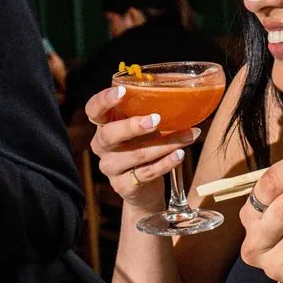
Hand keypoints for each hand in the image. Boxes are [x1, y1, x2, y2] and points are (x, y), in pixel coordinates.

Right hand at [85, 85, 201, 211]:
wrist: (144, 190)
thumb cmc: (144, 147)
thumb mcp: (143, 128)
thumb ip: (150, 112)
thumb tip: (180, 92)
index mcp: (104, 125)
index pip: (94, 109)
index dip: (104, 100)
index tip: (122, 92)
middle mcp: (101, 146)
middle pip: (110, 134)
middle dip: (133, 126)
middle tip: (157, 119)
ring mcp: (110, 167)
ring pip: (136, 155)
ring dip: (166, 144)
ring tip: (188, 135)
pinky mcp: (123, 185)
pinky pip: (146, 173)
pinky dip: (166, 163)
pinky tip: (180, 154)